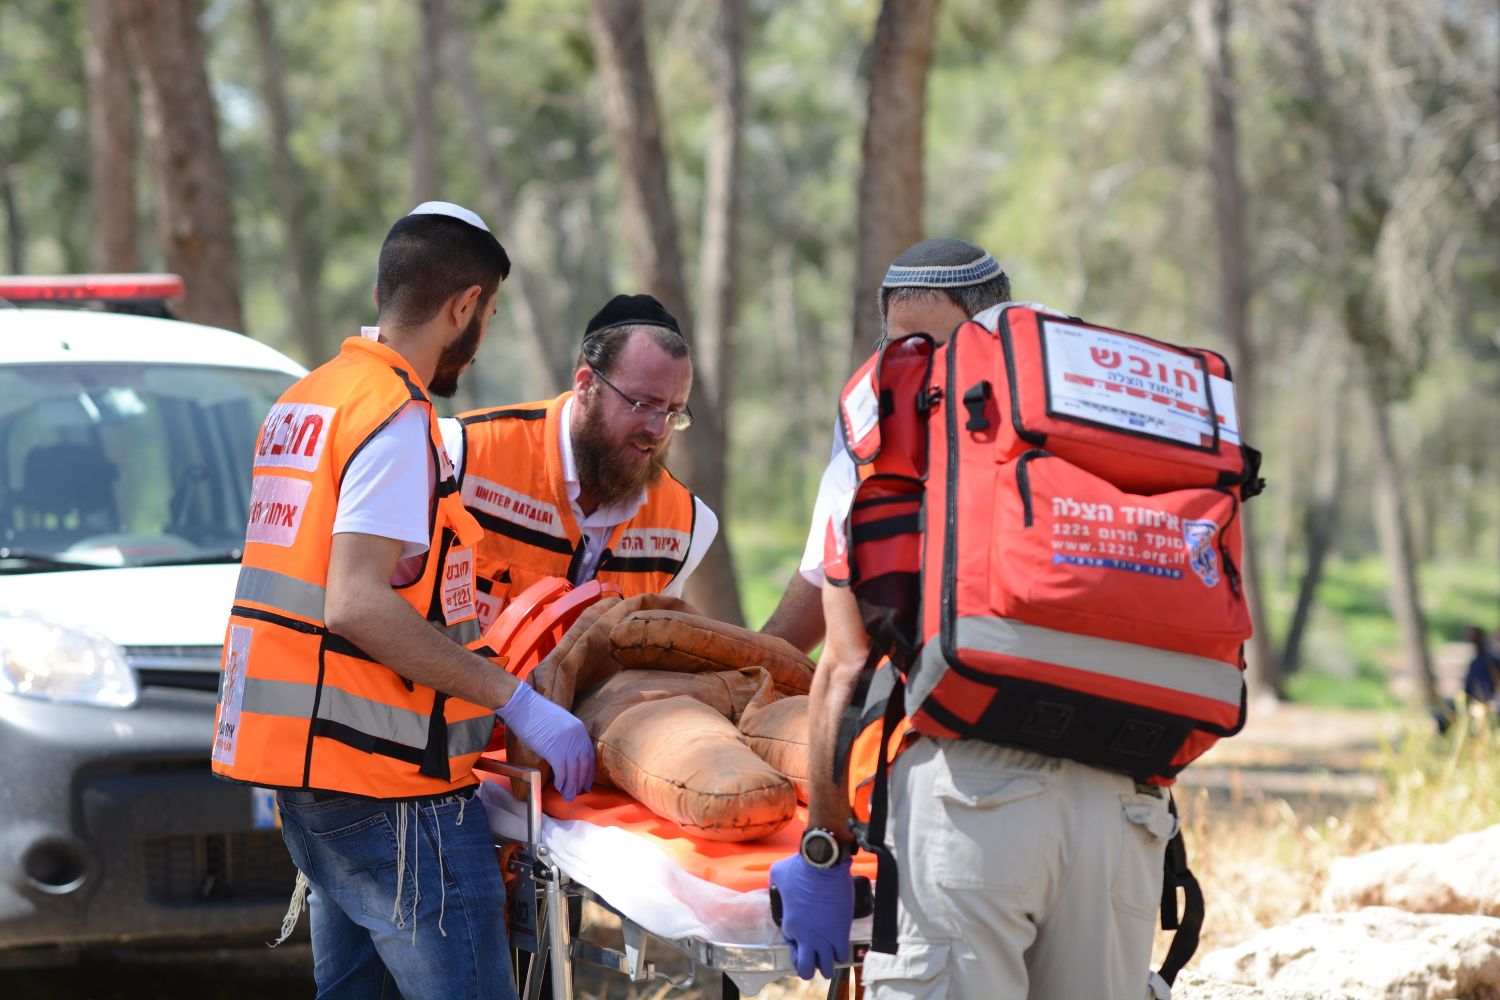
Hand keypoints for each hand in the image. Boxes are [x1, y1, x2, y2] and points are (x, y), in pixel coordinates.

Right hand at [496, 683, 594, 799]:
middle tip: (578, 793)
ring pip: (574, 771)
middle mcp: (577, 737)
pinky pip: (562, 772)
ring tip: (568, 797)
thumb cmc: (537, 713)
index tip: (587, 782)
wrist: (524, 706)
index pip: (589, 755)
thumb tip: (567, 753)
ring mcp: (566, 744)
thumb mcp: (560, 722)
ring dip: (571, 787)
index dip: (589, 772)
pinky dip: (562, 782)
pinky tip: (559, 788)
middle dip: (581, 782)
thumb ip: (568, 736)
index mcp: (580, 729)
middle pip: (584, 765)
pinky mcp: (554, 750)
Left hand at [769, 853, 853, 979]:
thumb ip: (776, 885)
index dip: (796, 946)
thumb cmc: (799, 868)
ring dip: (827, 964)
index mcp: (790, 925)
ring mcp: (825, 937)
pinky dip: (841, 954)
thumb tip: (776, 883)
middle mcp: (806, 937)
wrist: (823, 864)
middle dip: (809, 968)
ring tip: (829, 957)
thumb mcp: (778, 877)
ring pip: (827, 968)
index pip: (792, 948)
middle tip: (813, 959)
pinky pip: (842, 955)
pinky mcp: (842, 933)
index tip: (801, 939)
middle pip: (807, 970)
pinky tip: (840, 947)